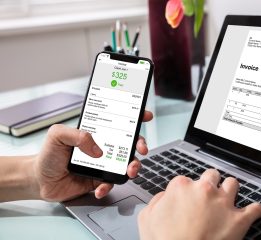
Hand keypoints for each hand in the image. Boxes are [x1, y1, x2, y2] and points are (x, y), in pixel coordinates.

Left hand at [32, 111, 152, 201]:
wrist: (40, 180)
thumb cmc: (48, 155)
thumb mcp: (57, 135)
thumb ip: (77, 135)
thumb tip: (98, 149)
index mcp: (96, 133)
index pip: (118, 123)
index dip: (134, 118)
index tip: (145, 116)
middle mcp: (103, 147)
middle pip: (129, 143)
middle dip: (140, 144)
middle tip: (142, 149)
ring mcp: (103, 164)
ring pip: (126, 164)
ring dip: (133, 167)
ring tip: (129, 171)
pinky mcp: (100, 180)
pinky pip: (111, 183)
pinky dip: (108, 186)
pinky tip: (99, 187)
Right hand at [138, 169, 260, 239]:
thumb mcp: (147, 218)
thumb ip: (157, 201)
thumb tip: (165, 196)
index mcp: (181, 187)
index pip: (186, 180)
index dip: (187, 190)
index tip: (188, 198)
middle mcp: (204, 190)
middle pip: (212, 175)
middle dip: (210, 184)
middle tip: (207, 195)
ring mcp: (223, 203)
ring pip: (233, 184)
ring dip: (230, 190)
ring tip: (228, 199)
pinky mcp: (239, 220)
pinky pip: (255, 209)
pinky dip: (256, 210)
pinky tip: (254, 212)